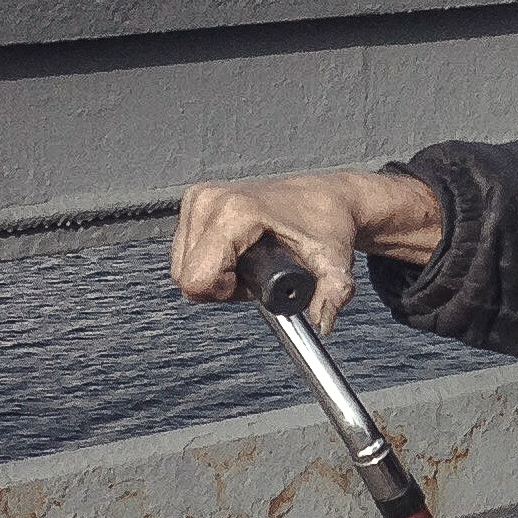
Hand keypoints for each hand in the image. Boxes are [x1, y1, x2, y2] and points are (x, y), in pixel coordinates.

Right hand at [170, 168, 444, 335]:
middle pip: (187, 276)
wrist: (325, 196)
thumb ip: (334, 292)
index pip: (199, 279)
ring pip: (183, 265)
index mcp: (235, 212)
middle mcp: (210, 199)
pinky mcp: (196, 198)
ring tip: (251, 261)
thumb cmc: (327, 224)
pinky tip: (238, 251)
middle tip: (258, 274)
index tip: (258, 282)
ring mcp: (200, 197)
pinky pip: (185, 250)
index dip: (228, 293)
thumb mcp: (333, 260)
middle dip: (221, 287)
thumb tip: (324, 321)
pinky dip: (208, 260)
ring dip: (214, 275)